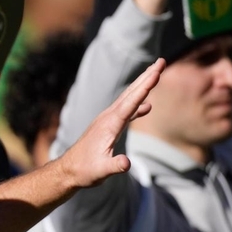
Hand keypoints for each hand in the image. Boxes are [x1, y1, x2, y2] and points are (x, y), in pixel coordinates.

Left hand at [49, 59, 164, 189]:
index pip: (131, 102)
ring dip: (142, 85)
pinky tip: (147, 105)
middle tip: (162, 61)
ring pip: (128, 98)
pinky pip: (126, 110)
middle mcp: (108, 117)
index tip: (157, 72)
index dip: (145, 87)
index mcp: (110, 124)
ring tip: (155, 73)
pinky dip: (137, 104)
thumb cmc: (84, 171)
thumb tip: (127, 163)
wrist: (68, 170)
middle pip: (131, 93)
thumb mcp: (101, 171)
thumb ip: (114, 166)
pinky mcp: (108, 126)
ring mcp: (107, 120)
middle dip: (147, 77)